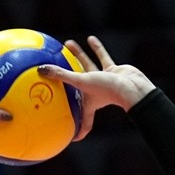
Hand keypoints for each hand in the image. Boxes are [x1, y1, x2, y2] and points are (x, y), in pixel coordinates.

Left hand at [37, 36, 155, 140]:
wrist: (133, 86)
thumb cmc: (108, 90)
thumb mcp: (81, 82)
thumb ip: (61, 75)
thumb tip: (41, 70)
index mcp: (87, 102)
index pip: (81, 120)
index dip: (77, 130)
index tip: (70, 136)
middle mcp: (94, 92)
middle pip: (75, 82)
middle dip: (64, 75)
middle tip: (52, 67)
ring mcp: (104, 80)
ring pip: (87, 65)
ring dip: (78, 55)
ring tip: (68, 44)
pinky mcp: (113, 70)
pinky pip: (102, 57)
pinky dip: (96, 48)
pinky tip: (90, 39)